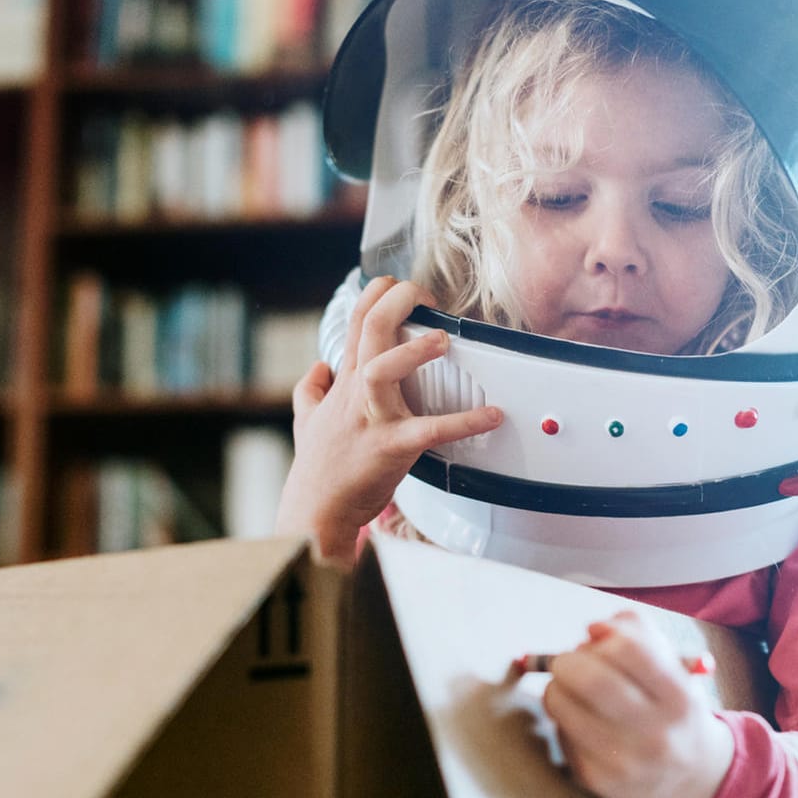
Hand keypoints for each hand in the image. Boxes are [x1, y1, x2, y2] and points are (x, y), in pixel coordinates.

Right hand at [275, 275, 503, 566]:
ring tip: (443, 339)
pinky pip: (431, 430)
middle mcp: (356, 392)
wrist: (315, 511)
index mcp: (345, 381)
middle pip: (369, 329)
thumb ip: (312, 390)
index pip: (356, 320)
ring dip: (413, 351)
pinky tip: (492, 415)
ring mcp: (373, 418)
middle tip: (425, 294)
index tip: (403, 286)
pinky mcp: (392, 448)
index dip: (379, 293)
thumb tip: (318, 368)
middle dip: (397, 300)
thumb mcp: (305, 420)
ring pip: (383, 370)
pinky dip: (465, 422)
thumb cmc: (318, 467)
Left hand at [542, 610, 734, 797]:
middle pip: (592, 680)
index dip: (603, 635)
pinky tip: (580, 721)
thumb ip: (637, 632)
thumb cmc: (671, 706)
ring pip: (562, 705)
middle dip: (567, 661)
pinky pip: (560, 734)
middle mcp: (657, 734)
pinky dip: (561, 718)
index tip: (595, 639)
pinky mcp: (598, 780)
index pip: (628, 649)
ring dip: (556, 687)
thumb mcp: (673, 665)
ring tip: (569, 688)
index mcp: (680, 698)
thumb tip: (594, 629)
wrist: (690, 776)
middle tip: (566, 662)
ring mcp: (626, 762)